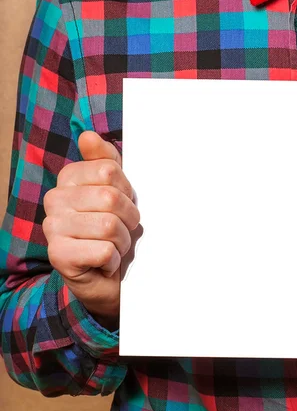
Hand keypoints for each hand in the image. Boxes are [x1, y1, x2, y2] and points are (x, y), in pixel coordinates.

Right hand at [43, 131, 139, 329]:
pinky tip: (105, 261)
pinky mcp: (59, 256)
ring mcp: (53, 228)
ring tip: (114, 245)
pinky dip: (114, 259)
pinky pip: (104, 250)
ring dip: (123, 240)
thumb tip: (88, 136)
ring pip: (110, 225)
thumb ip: (105, 160)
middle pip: (111, 198)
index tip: (123, 204)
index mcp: (69, 179)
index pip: (109, 170)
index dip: (128, 190)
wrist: (107, 274)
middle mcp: (54, 200)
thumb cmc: (114, 229)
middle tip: (121, 229)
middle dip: (128, 218)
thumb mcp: (117, 189)